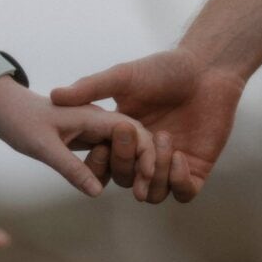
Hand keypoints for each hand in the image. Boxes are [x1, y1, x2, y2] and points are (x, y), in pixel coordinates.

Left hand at [0, 77, 156, 199]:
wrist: (0, 107)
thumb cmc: (18, 120)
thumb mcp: (43, 146)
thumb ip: (71, 168)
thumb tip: (97, 192)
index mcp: (94, 115)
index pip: (135, 132)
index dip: (147, 154)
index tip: (147, 178)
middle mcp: (98, 121)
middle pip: (135, 142)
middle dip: (141, 165)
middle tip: (138, 193)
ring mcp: (93, 130)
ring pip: (121, 151)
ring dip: (122, 169)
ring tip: (105, 186)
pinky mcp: (85, 139)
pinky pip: (106, 155)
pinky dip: (108, 169)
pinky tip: (98, 182)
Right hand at [50, 47, 245, 202]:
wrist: (206, 68)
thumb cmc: (165, 69)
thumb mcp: (123, 76)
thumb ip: (91, 87)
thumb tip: (55, 95)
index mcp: (124, 139)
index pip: (105, 166)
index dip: (99, 165)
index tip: (98, 148)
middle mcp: (145, 156)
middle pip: (126, 181)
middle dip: (126, 165)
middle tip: (131, 137)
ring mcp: (171, 164)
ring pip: (153, 193)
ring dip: (154, 176)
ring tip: (163, 140)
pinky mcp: (196, 168)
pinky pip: (184, 192)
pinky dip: (178, 182)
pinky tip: (179, 155)